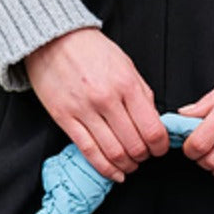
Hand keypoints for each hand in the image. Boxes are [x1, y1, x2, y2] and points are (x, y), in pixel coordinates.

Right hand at [24, 27, 168, 182]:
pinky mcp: (65, 119)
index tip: (160, 149)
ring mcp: (84, 110)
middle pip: (133, 145)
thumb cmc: (91, 51)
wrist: (53, 40)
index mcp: (126, 84)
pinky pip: (88, 151)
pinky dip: (105, 168)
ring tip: (130, 165)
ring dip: (126, 165)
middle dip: (144, 157)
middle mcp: (106, 99)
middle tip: (145, 157)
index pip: (151, 129)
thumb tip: (153, 121)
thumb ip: (141, 93)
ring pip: (112, 152)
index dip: (160, 146)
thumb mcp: (126, 65)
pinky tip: (114, 173)